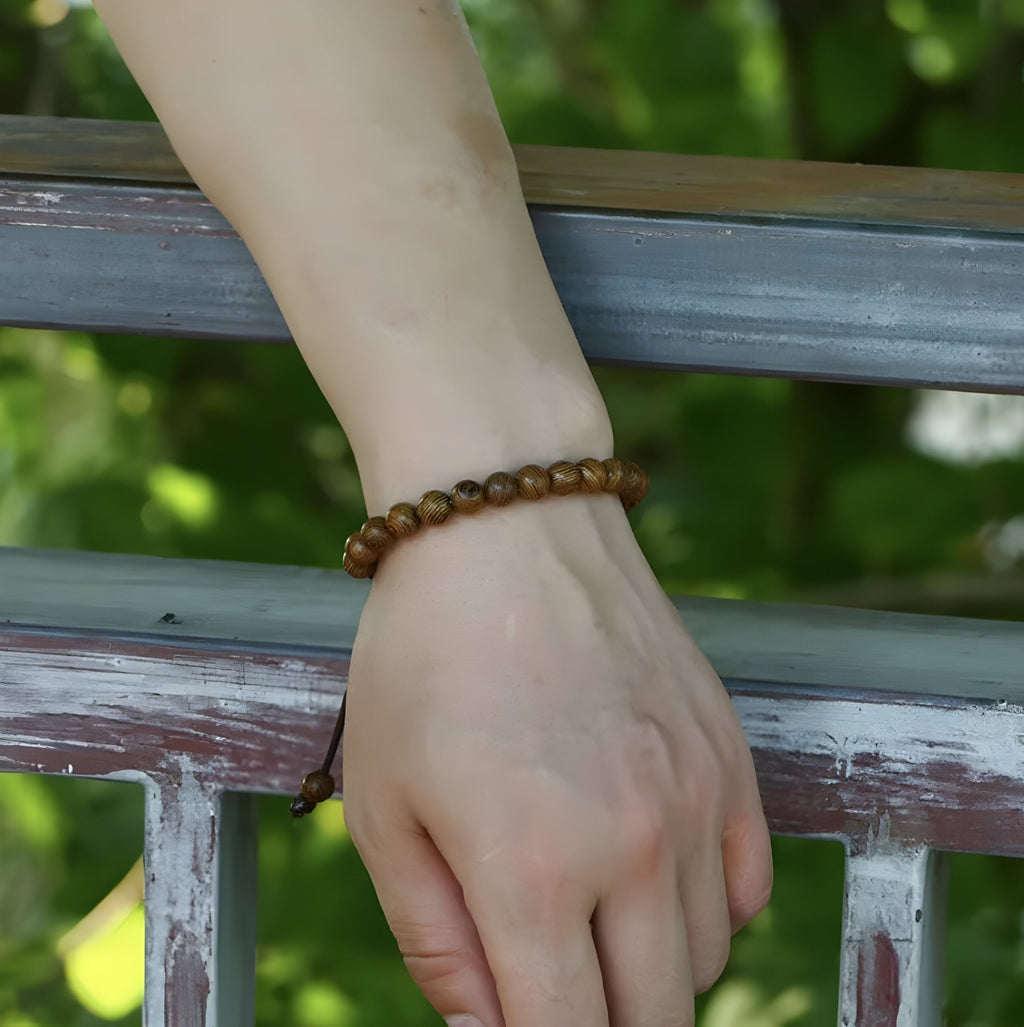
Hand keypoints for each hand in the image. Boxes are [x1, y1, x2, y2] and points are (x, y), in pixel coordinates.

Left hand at [341, 493, 771, 1025]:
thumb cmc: (423, 656)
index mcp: (532, 870)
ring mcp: (695, 797)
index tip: (520, 1021)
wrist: (508, 527)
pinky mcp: (730, 755)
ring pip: (705, 959)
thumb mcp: (383, 804)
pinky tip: (650, 871)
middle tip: (551, 977)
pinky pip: (747, 886)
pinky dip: (704, 909)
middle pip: (653, 1018)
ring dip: (648, 967)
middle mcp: (634, 847)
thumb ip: (435, 943)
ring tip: (588, 911)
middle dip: (599, 1022)